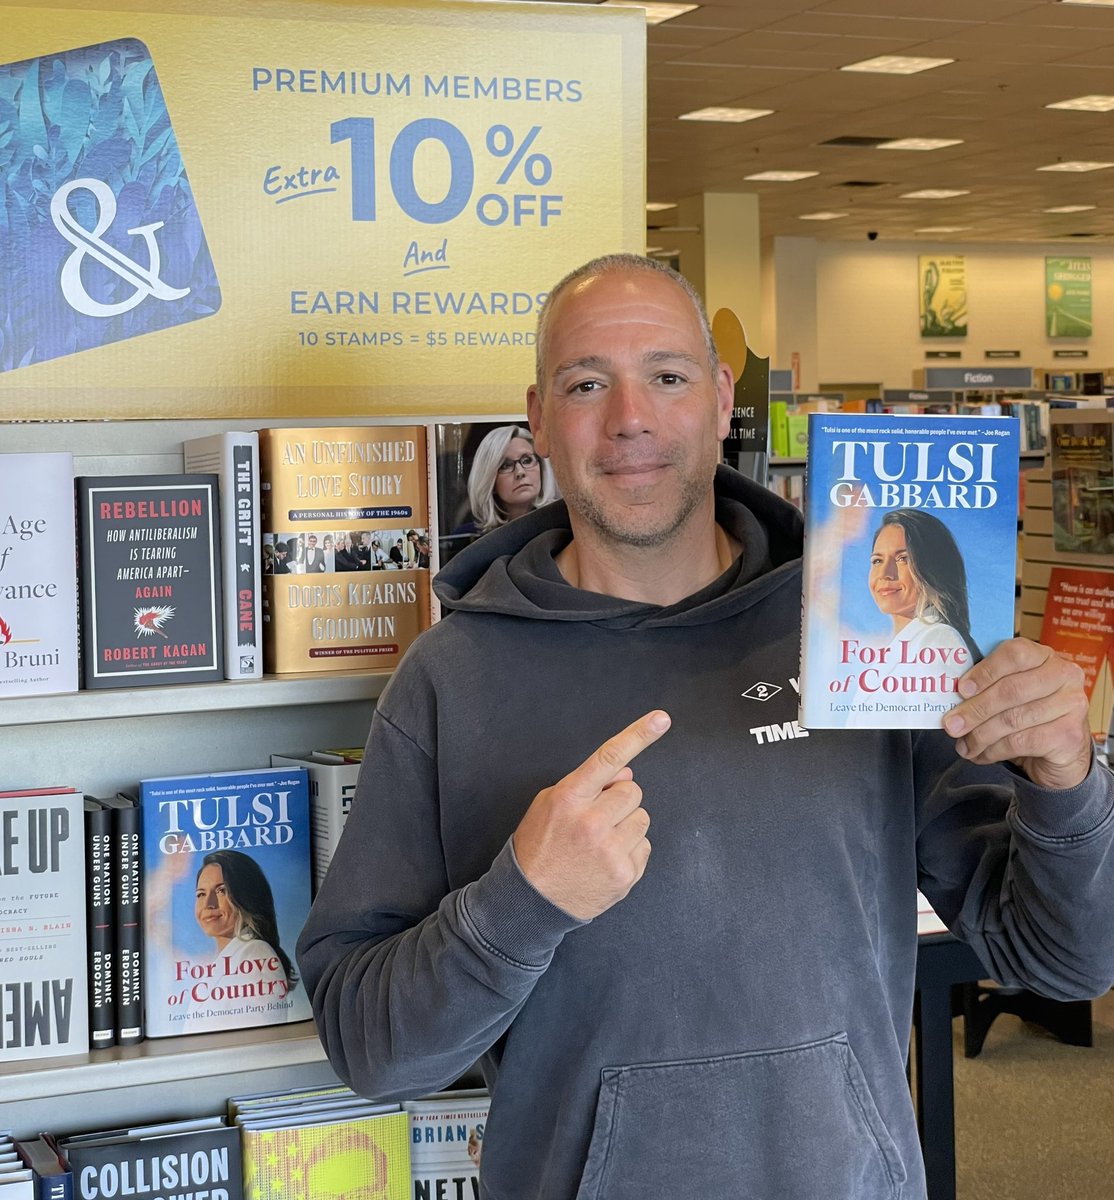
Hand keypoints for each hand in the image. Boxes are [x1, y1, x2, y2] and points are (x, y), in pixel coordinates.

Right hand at [512, 710, 670, 920]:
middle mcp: (591, 822)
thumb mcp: (548, 804)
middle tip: (596, 819)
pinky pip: (645, 846)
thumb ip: (587, 785)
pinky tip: (605, 860)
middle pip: (632, 791)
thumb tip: (626, 773)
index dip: (638, 735)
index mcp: (569, 798)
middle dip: (618, 801)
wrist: (530, 901)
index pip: (608, 758)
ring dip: (626, 826)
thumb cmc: (539, 846)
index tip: (661, 719)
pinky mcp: (625, 874)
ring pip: (643, 818)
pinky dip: (629, 851)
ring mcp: (610, 850)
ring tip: (599, 843)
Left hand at [943, 638, 1091, 789]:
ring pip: (1012, 719)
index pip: (1014, 654)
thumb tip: (950, 696)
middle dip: (975, 709)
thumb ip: (987, 688)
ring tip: (963, 746)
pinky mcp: (1069, 734)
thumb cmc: (1029, 717)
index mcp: (1044, 656)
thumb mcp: (1009, 695)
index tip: (961, 689)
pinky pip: (1021, 742)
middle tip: (951, 725)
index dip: (985, 671)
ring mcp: (1072, 704)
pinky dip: (994, 751)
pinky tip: (981, 755)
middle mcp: (1064, 675)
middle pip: (1011, 689)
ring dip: (980, 735)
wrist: (1062, 753)